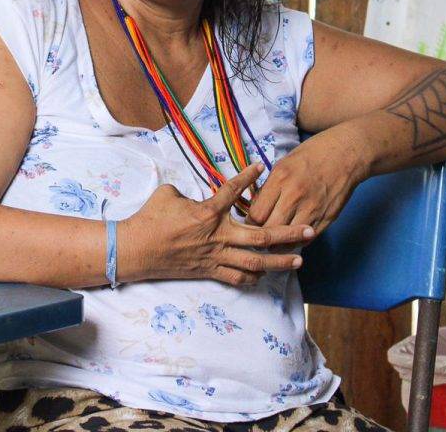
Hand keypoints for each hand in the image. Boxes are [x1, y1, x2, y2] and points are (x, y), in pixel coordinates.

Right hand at [122, 164, 316, 286]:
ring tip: (299, 260)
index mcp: (207, 213)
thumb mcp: (167, 195)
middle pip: (260, 236)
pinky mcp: (210, 271)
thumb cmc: (149, 219)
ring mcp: (216, 257)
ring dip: (279, 261)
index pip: (233, 191)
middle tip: (308, 230)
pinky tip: (265, 276)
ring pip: (255, 262)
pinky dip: (253, 278)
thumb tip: (195, 192)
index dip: (247, 177)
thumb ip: (188, 191)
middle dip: (287, 233)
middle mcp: (218, 236)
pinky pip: (237, 278)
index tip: (261, 166)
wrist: (136, 250)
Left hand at [247, 129, 367, 235]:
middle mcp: (295, 196)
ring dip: (278, 244)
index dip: (249, 223)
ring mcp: (312, 209)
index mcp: (280, 179)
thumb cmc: (311, 156)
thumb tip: (256, 209)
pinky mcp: (327, 218)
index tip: (249, 225)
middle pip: (269, 230)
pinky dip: (297, 242)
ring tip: (273, 243)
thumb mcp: (283, 165)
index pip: (256, 214)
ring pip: (287, 239)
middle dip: (260, 237)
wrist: (345, 154)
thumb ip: (269, 188)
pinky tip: (291, 239)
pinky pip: (307, 239)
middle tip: (257, 239)